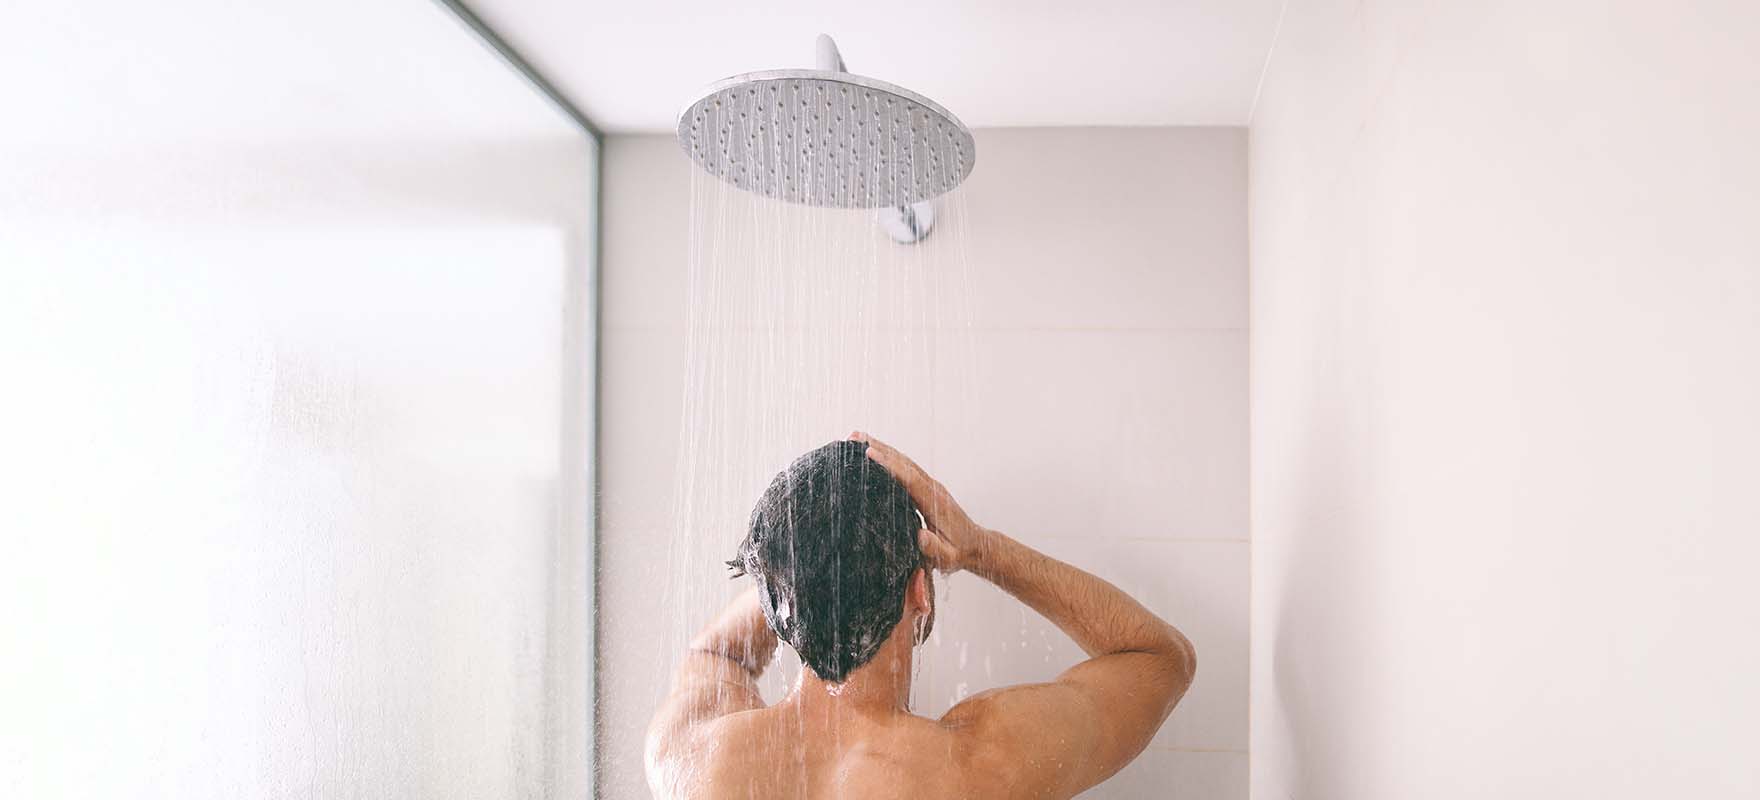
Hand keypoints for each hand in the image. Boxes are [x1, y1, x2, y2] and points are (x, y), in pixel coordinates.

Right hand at [851, 432, 990, 572]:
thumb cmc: (958, 551)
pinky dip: (890, 458)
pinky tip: (875, 453)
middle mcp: (932, 488)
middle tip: (854, 437)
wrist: (974, 545)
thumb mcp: (947, 556)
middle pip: (903, 463)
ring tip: (857, 439)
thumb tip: (921, 536)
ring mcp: (930, 486)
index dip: (889, 465)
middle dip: (879, 448)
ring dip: (882, 448)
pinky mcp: (926, 488)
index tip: (869, 453)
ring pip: (904, 462)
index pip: (909, 479)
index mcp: (934, 502)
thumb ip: (934, 548)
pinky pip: (906, 468)